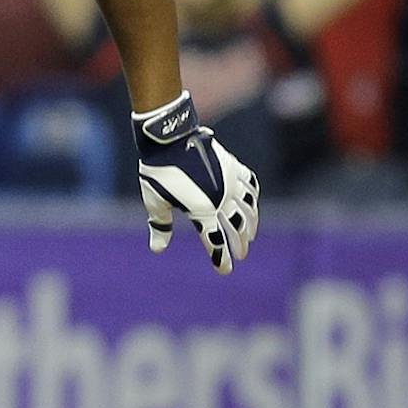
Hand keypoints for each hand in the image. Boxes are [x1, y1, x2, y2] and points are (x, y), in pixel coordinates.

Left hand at [134, 92, 259, 274]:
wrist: (169, 138)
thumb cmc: (158, 171)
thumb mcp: (154, 201)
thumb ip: (160, 226)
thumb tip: (158, 249)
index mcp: (201, 210)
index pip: (214, 240)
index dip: (220, 257)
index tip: (225, 270)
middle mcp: (220, 199)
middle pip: (236, 227)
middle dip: (239, 243)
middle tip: (241, 254)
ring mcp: (229, 182)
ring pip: (248, 208)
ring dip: (251, 224)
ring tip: (249, 234)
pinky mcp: (233, 167)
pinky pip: (250, 185)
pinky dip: (253, 198)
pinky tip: (252, 204)